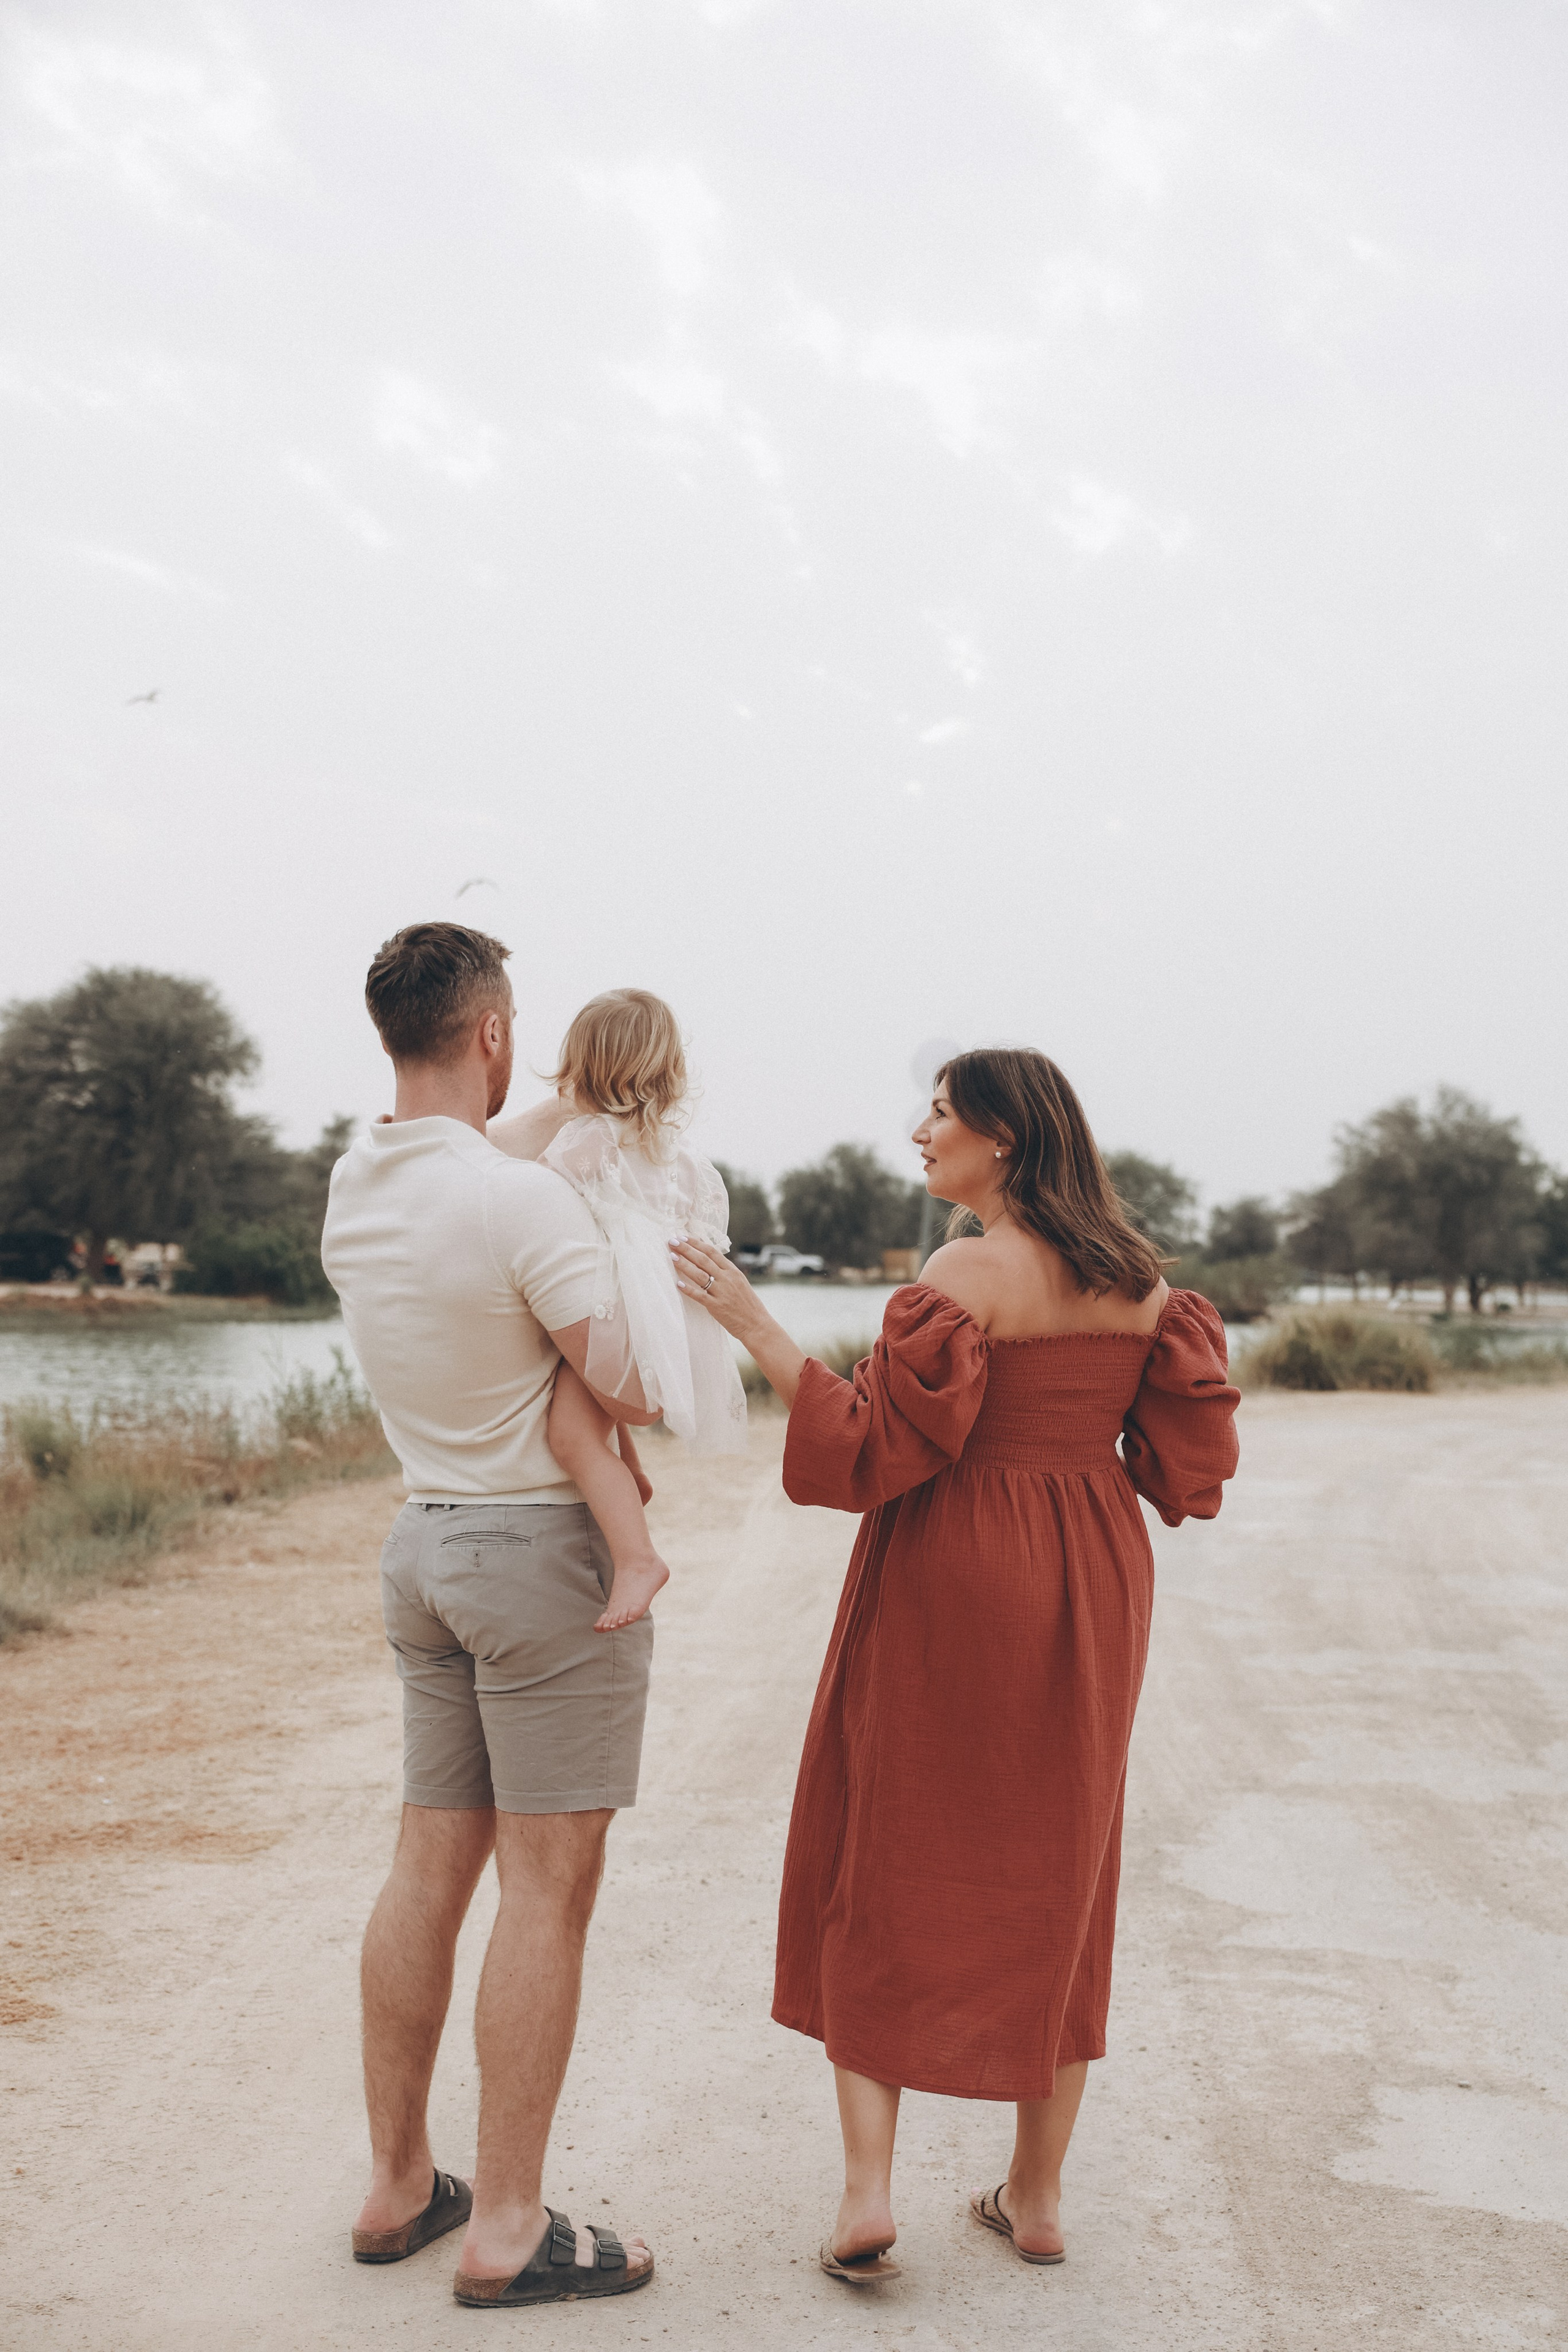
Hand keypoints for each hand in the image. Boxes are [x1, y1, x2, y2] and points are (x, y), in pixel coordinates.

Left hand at [671, 1236, 807, 1409]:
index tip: (684, 1237)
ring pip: (699, 1275)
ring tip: (671, 1257)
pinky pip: (700, 1296)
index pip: (712, 1252)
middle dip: (686, 1249)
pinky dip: (688, 1289)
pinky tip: (678, 1284)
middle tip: (672, 1241)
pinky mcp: (717, 1307)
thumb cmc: (747, 1304)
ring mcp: (722, 1292)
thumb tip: (709, 1261)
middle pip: (703, 1259)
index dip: (696, 1243)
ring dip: (684, 1265)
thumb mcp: (739, 1282)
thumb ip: (725, 1272)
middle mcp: (727, 1279)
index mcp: (733, 1271)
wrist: (757, 1324)